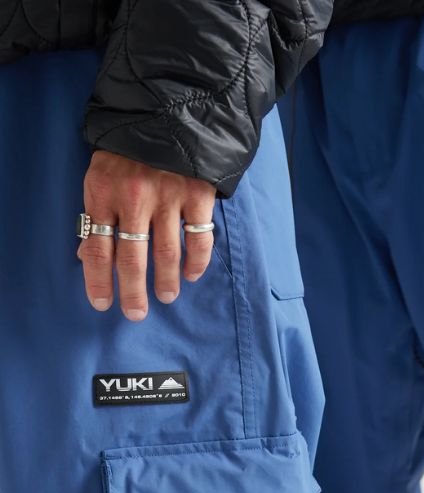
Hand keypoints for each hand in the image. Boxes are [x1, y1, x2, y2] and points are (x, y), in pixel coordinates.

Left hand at [77, 150, 216, 320]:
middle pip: (132, 258)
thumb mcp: (100, 174)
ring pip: (166, 252)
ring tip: (166, 296)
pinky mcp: (197, 194)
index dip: (99, 280)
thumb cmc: (128, 149)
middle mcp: (135, 197)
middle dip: (134, 292)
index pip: (97, 247)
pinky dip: (196, 261)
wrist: (168, 109)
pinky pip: (198, 238)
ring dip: (166, 280)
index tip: (102, 304)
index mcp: (103, 193)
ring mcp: (168, 196)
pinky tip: (190, 274)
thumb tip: (86, 257)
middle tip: (136, 313)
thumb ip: (96, 214)